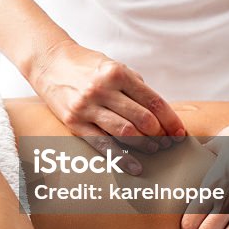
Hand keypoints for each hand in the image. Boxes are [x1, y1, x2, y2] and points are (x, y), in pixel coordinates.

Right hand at [29, 39, 186, 175]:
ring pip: (126, 133)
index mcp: (117, 73)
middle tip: (168, 142)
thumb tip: (160, 114)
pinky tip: (134, 166)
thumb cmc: (86, 65)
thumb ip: (135, 87)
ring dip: (145, 145)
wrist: (49, 62)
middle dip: (160, 134)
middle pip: (143, 119)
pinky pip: (102, 144)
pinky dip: (121, 157)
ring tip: (155, 149)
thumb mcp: (113, 66)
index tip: (180, 133)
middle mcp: (102, 89)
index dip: (171, 121)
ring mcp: (86, 106)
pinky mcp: (74, 122)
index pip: (154, 102)